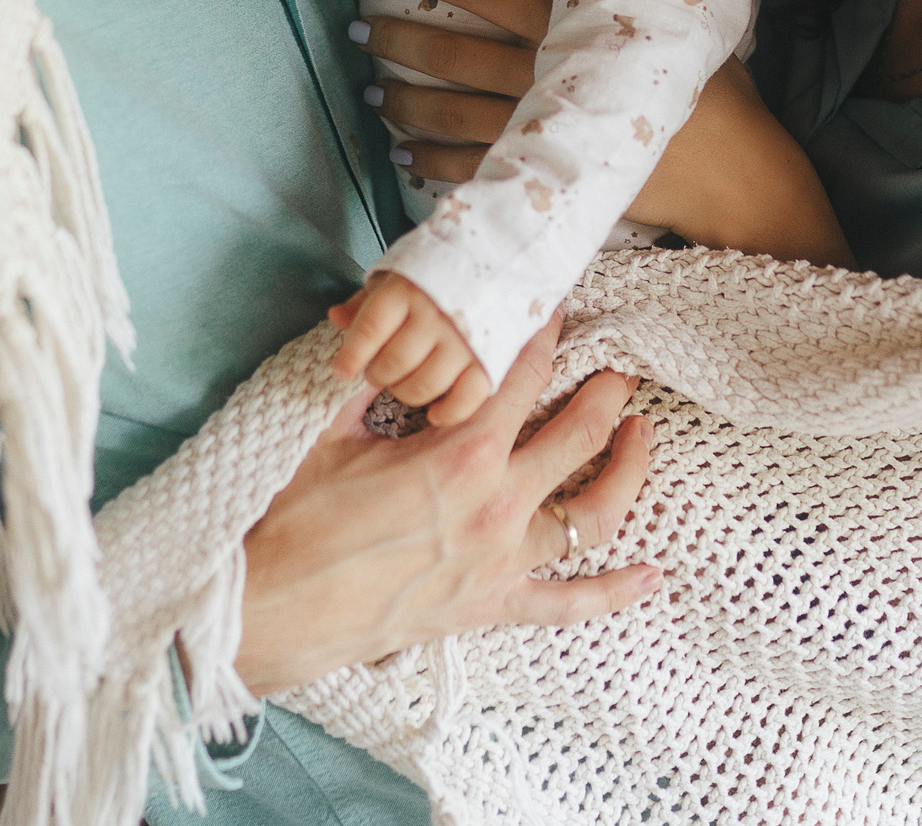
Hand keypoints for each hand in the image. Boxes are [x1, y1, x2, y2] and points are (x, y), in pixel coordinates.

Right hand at [233, 313, 658, 695]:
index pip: (521, 379)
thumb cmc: (294, 521)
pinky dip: (615, 592)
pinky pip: (568, 604)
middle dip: (605, 397)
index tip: (561, 313)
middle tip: (620, 374)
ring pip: (595, 515)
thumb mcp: (330, 431)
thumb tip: (375, 336)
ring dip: (627, 471)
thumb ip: (368, 381)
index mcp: (460, 453)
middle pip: (578, 437)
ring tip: (640, 437)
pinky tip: (652, 574)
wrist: (268, 608)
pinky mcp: (491, 607)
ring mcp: (501, 562)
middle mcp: (496, 506)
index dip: (545, 339)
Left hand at [327, 271, 494, 423]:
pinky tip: (436, 413)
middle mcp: (434, 315)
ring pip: (424, 385)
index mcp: (407, 291)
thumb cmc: (440, 271)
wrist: (502, 259)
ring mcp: (463, 339)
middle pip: (393, 364)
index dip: (351, 357)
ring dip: (407, 393)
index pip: (368, 331)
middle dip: (379, 375)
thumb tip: (336, 317)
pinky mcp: (490, 359)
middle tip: (380, 371)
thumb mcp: (398, 276)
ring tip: (405, 384)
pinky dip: (448, 412)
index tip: (342, 371)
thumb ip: (367, 300)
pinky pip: (466, 399)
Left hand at [356, 0, 851, 264]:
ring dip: (404, 104)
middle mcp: (545, 78)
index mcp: (571, 29)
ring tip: (371, 94)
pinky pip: (470, 170)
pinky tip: (403, 154)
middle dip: (399, 40)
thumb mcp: (663, 19)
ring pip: (450, 114)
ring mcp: (540, 131)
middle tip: (359, 30)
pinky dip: (431, 162)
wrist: (732, 176)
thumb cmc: (708, 90)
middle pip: (452, 53)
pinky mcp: (545, 177)